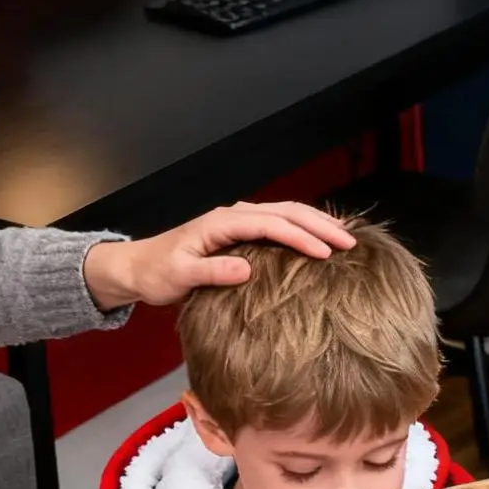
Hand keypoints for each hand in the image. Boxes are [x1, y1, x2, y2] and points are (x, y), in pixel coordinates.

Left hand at [82, 202, 355, 309]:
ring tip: (344, 237)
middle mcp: (233, 215)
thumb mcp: (181, 277)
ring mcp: (238, 220)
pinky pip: (278, 223)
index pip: (271, 224)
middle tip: (350, 242)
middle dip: (320, 225)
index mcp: (222, 222)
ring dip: (316, 223)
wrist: (139, 266)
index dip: (300, 237)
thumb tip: (247, 269)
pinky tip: (318, 238)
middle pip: (286, 211)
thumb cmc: (158, 273)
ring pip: (286, 213)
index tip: (325, 254)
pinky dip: (302, 227)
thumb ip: (212, 272)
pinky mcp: (240, 231)